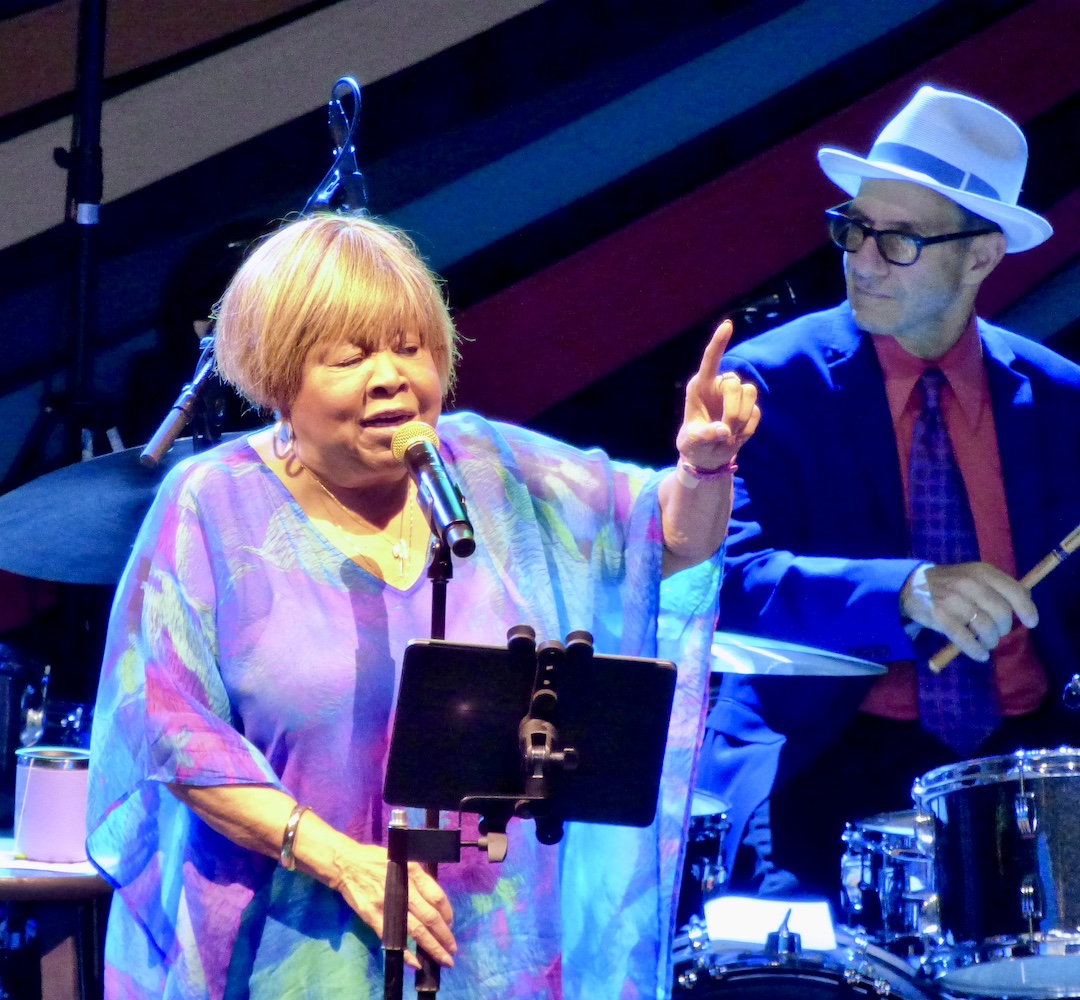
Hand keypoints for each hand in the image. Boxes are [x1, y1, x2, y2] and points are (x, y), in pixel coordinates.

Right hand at [330, 840, 455, 968]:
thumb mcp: (402, 858)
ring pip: (415, 930)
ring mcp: (387, 905)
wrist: (346, 864)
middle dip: (444, 935)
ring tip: (443, 958)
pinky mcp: (373, 917)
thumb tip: (435, 898)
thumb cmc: (376, 859)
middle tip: (452, 948)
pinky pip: (393, 938)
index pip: (436, 896)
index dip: (447, 912)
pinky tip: (416, 962)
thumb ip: (418, 877)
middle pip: (429, 917)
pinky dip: (406, 952)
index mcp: (411, 871)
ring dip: (431, 946)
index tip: (451, 922)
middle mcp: (402, 889)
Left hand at [676, 320, 759, 469]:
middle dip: (732, 410)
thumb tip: (723, 431)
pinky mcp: (749, 407)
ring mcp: (735, 396)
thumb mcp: (692, 443)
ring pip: (750, 392)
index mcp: (699, 386)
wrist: (707, 457)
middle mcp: (718, 386)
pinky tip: (737, 435)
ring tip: (730, 434)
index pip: (710, 360)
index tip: (727, 325)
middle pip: (735, 383)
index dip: (719, 342)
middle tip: (725, 433)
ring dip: (741, 417)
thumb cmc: (693, 445)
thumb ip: (704, 435)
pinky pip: (756, 413)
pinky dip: (747, 428)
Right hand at [900, 561, 1038, 661]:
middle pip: (1001, 612)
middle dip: (1004, 628)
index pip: (1013, 590)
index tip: (1031, 622)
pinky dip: (976, 650)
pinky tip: (980, 654)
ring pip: (985, 627)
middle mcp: (968, 583)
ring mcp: (953, 599)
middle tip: (997, 632)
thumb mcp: (973, 575)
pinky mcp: (939, 616)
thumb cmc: (949, 583)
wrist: (911, 586)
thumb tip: (1026, 604)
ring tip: (987, 643)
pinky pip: (965, 638)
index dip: (1026, 608)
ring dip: (991, 640)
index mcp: (981, 572)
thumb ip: (997, 587)